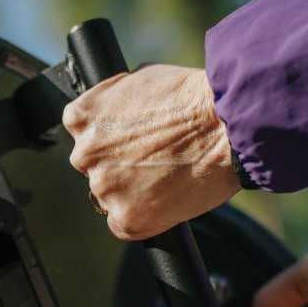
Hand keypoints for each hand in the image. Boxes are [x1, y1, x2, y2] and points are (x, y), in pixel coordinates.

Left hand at [62, 64, 240, 239]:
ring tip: (169, 176)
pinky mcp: (127, 218)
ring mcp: (104, 188)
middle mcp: (85, 155)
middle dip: (118, 166)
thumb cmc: (192, 98)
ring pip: (110, 198)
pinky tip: (168, 199)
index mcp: (82, 118)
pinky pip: (126, 226)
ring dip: (132, 192)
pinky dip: (145, 218)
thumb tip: (117, 113)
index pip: (83, 135)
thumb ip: (116, 103)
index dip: (111, 138)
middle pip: (94, 168)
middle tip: (154, 159)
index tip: (132, 141)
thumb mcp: (140, 80)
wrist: (225, 125)